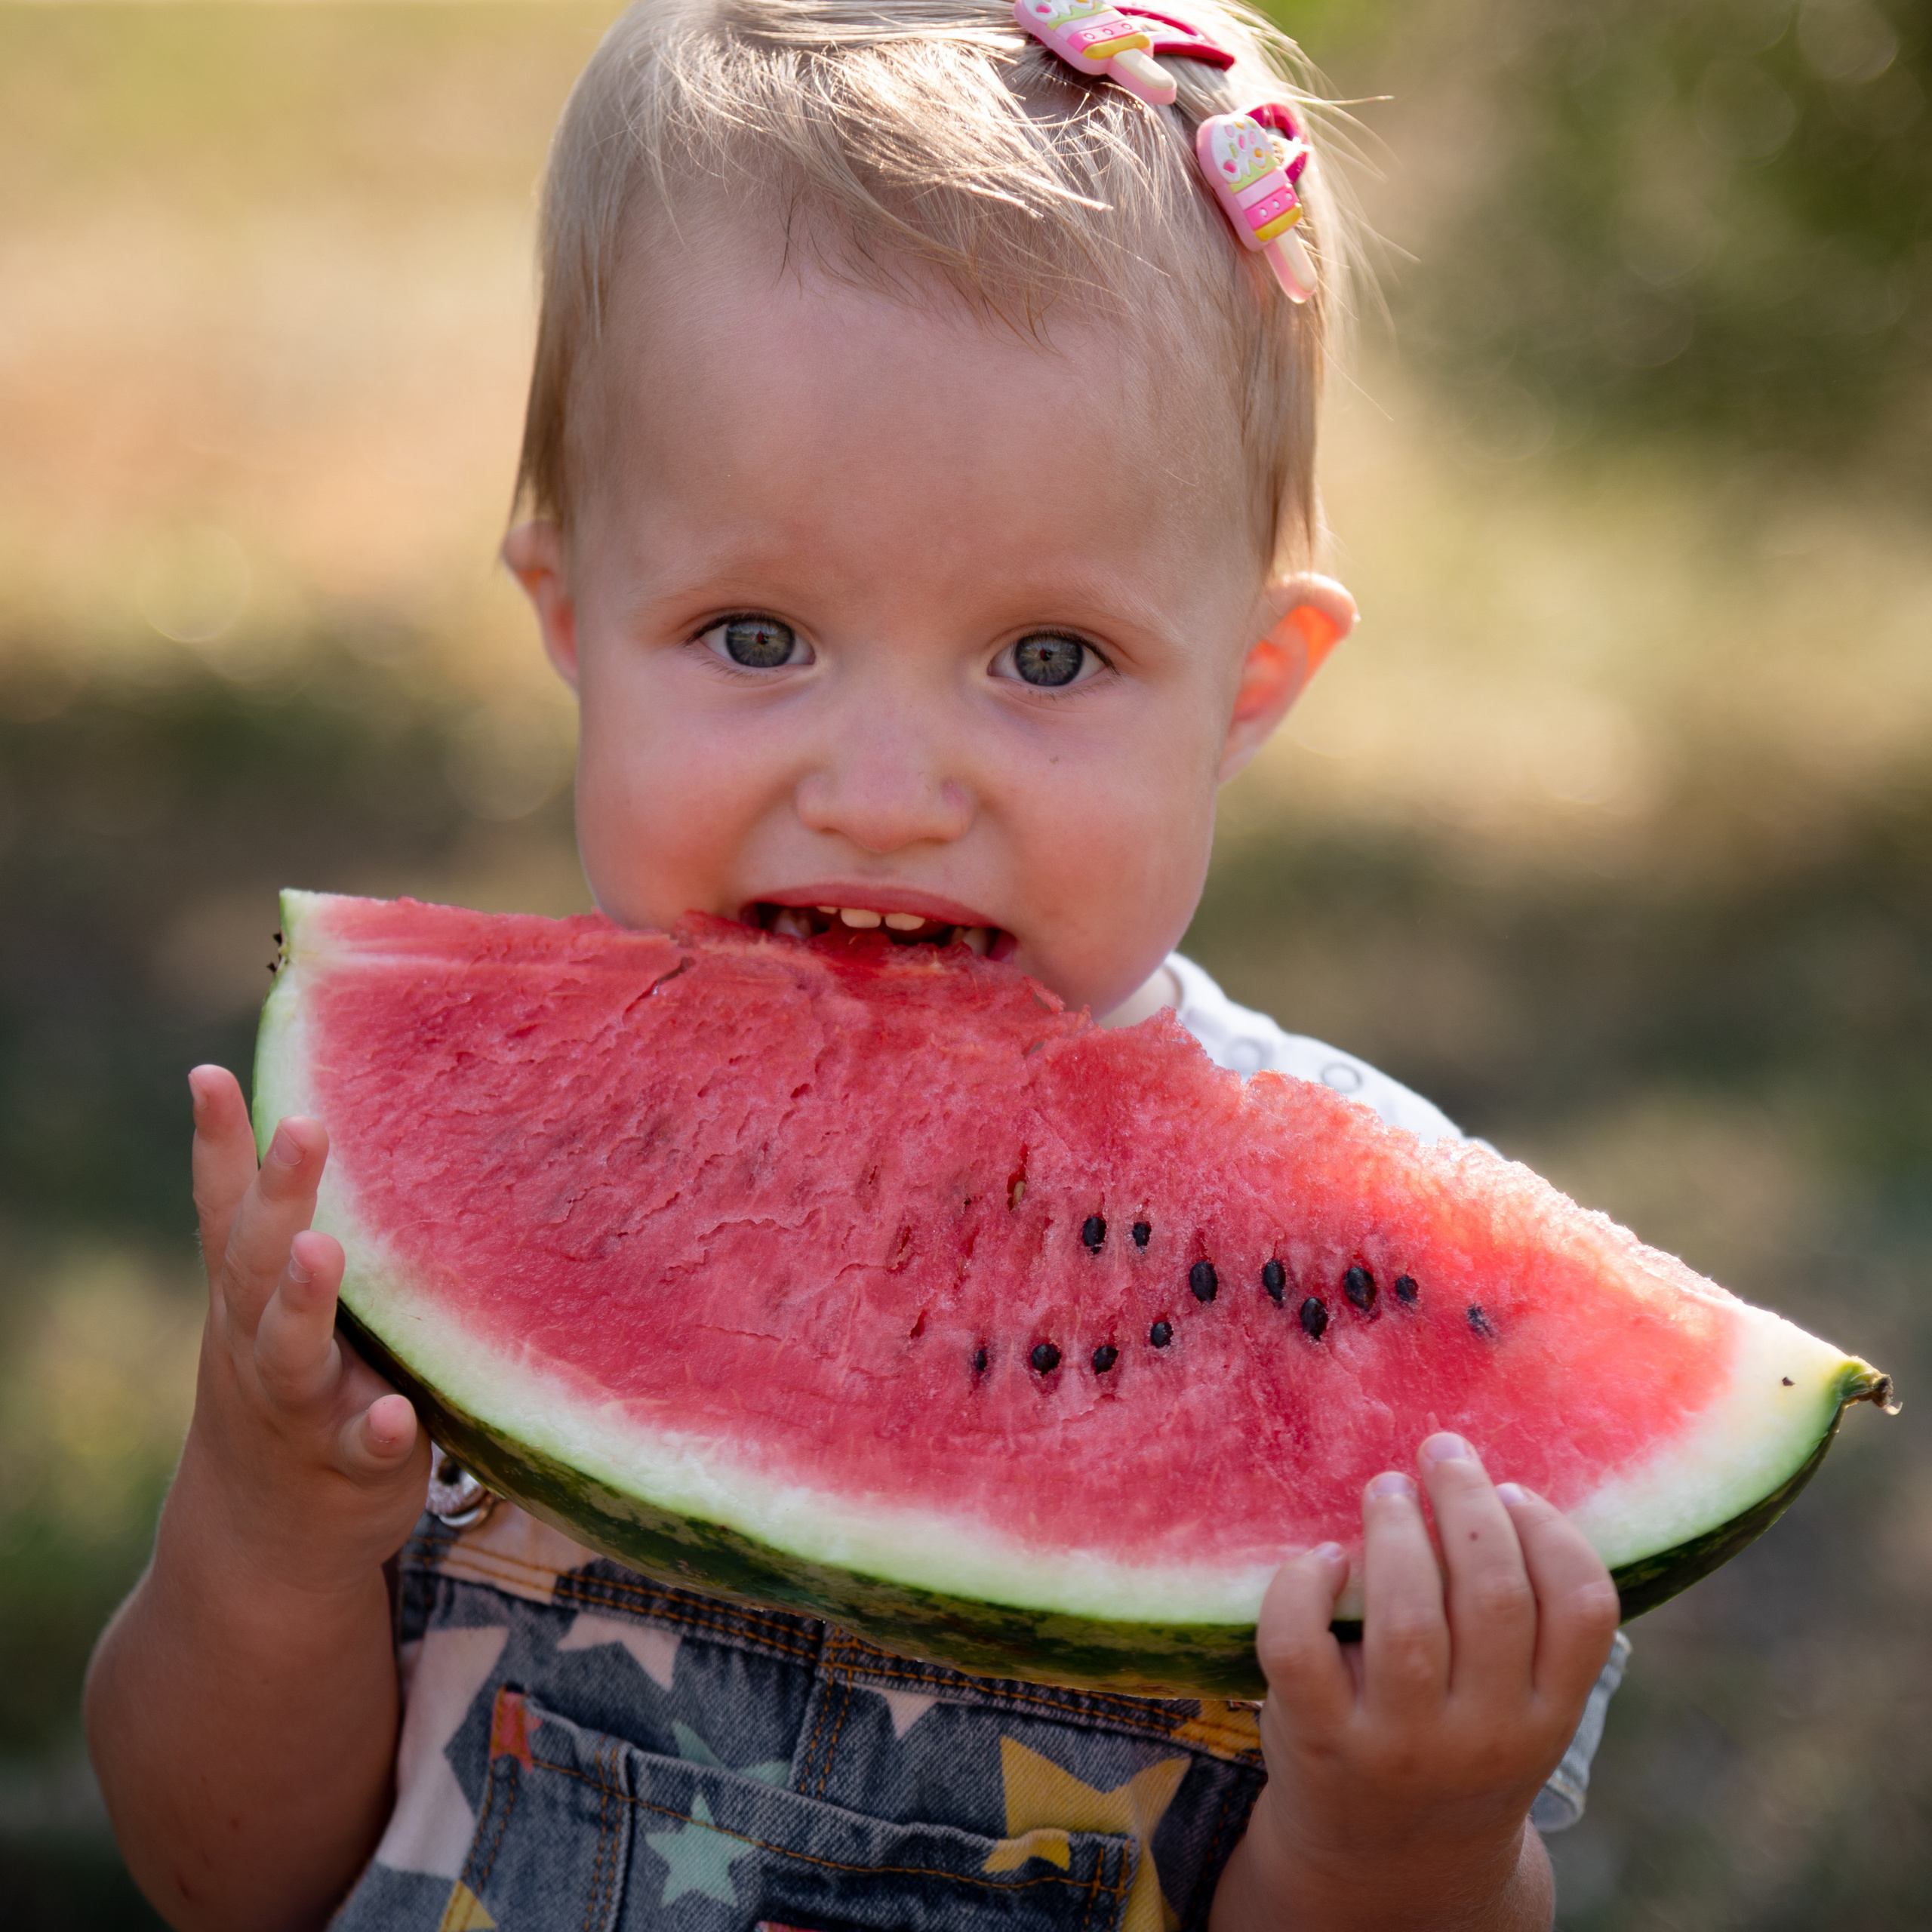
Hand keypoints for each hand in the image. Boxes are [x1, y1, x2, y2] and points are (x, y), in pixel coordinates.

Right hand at [180, 1064, 430, 1597]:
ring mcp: (299, 1407)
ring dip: (303, 1302)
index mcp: (245, 1297)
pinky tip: (393, 1414)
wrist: (262, 1542)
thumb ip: (275, 1223)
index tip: (211, 1074)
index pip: (225, 1209)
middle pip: (258, 1261)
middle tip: (304, 1126)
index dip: (217, 1142)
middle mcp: (259, 1344)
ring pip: (291, 1352)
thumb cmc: (283, 1385)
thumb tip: (291, 1103)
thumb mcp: (267, 1307)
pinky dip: (374, 1431)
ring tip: (320, 1250)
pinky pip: (360, 1449)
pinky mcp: (349, 1468)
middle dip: (279, 1194)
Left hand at [1215, 1434, 1620, 1931]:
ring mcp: (1399, 1744)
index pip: (1583, 1610)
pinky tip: (1321, 1559)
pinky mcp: (1319, 1741)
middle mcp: (1483, 1738)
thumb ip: (1524, 1628)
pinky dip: (1305, 1586)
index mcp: (1545, 1719)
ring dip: (1394, 1531)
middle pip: (1491, 1596)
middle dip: (1466, 1502)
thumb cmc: (1453, 1749)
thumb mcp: (1516, 1710)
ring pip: (1405, 1618)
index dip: (1552, 1532)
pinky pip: (1301, 1647)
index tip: (1513, 1490)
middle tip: (1442, 1452)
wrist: (1386, 1870)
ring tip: (1385, 1489)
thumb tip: (1496, 1486)